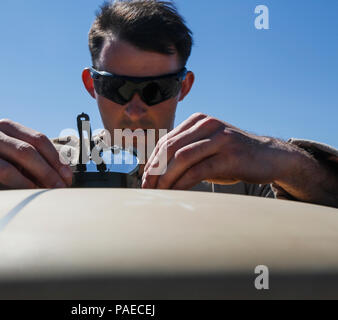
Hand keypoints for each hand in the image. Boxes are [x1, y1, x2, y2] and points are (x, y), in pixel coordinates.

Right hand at [0, 119, 72, 193]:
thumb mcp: (14, 158)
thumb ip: (36, 162)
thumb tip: (64, 178)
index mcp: (5, 127)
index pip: (38, 140)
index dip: (56, 160)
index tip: (67, 178)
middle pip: (25, 152)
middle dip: (46, 174)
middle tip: (58, 191)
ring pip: (7, 171)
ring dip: (28, 187)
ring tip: (41, 199)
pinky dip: (7, 198)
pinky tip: (18, 205)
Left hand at [142, 113, 282, 189]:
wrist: (270, 157)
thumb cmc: (231, 157)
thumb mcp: (206, 150)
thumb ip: (184, 154)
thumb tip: (154, 172)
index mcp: (198, 121)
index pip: (165, 141)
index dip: (151, 161)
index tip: (143, 179)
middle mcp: (208, 125)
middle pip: (170, 148)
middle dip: (154, 170)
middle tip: (146, 188)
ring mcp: (220, 138)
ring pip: (181, 158)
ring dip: (165, 177)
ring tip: (158, 193)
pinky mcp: (230, 155)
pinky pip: (199, 170)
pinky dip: (182, 183)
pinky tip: (175, 192)